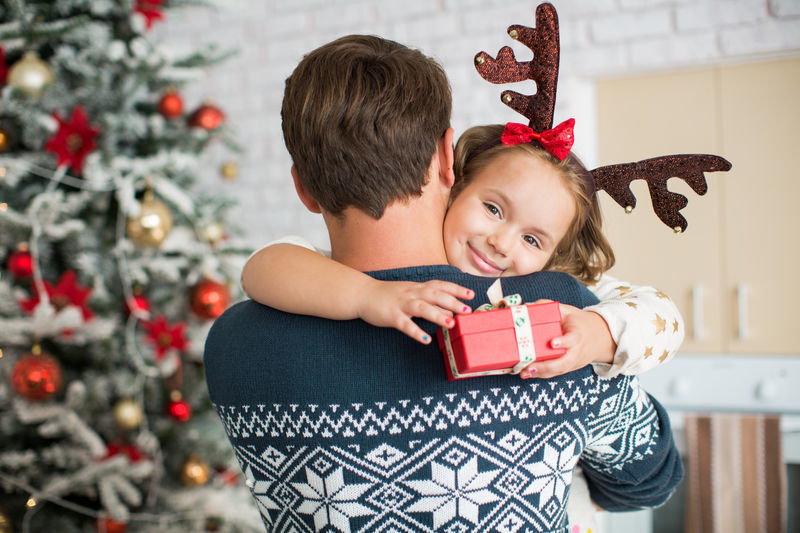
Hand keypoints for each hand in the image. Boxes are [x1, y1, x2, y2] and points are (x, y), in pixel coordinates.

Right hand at [356, 279, 473, 343]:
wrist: (363, 294)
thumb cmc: (389, 295)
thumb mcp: (411, 294)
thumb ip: (430, 300)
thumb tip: (450, 308)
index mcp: (417, 288)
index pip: (440, 285)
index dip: (456, 289)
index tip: (471, 294)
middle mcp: (412, 293)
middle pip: (435, 295)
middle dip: (452, 301)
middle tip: (467, 310)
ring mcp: (401, 304)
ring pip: (421, 307)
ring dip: (437, 314)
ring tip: (450, 323)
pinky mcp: (391, 316)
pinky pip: (405, 324)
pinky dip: (416, 332)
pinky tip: (426, 340)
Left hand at [519, 300, 615, 378]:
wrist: (598, 337)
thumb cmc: (577, 322)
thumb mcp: (567, 311)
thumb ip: (548, 306)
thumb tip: (527, 306)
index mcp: (578, 334)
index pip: (572, 339)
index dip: (563, 342)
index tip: (552, 342)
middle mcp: (577, 350)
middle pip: (564, 361)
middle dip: (547, 366)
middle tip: (531, 366)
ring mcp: (573, 361)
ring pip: (558, 370)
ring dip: (541, 373)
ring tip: (524, 372)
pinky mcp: (568, 367)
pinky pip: (555, 373)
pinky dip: (541, 374)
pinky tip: (527, 374)